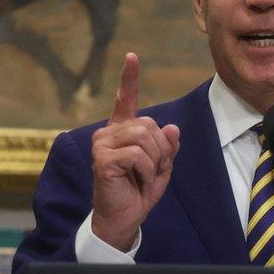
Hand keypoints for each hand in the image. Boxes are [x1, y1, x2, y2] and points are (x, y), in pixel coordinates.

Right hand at [91, 53, 180, 250]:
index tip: (132, 56)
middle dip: (161, 149)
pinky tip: (138, 181)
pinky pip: (137, 154)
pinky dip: (147, 170)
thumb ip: (168, 146)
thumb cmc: (140, 190)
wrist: (125, 218)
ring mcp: (102, 144)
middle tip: (152, 169)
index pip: (126, 99)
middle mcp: (108, 132)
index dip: (129, 77)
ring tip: (144, 175)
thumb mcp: (162, 166)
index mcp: (123, 131)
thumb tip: (172, 127)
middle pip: (149, 124)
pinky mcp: (102, 159)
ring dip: (155, 161)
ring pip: (144, 137)